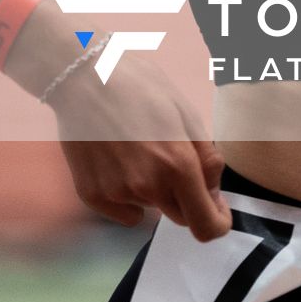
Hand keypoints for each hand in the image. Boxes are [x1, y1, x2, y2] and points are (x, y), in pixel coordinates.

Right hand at [0, 0, 231, 242]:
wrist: (83, 75)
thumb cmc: (140, 85)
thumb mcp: (185, 111)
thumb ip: (206, 157)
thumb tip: (213, 190)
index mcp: (178, 166)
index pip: (206, 225)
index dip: (217, 221)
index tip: (217, 208)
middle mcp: (148, 188)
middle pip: (180, 217)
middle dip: (186, 198)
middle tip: (176, 163)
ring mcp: (117, 194)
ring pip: (151, 207)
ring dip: (155, 189)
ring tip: (139, 147)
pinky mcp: (92, 196)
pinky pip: (124, 209)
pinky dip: (128, 194)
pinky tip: (118, 160)